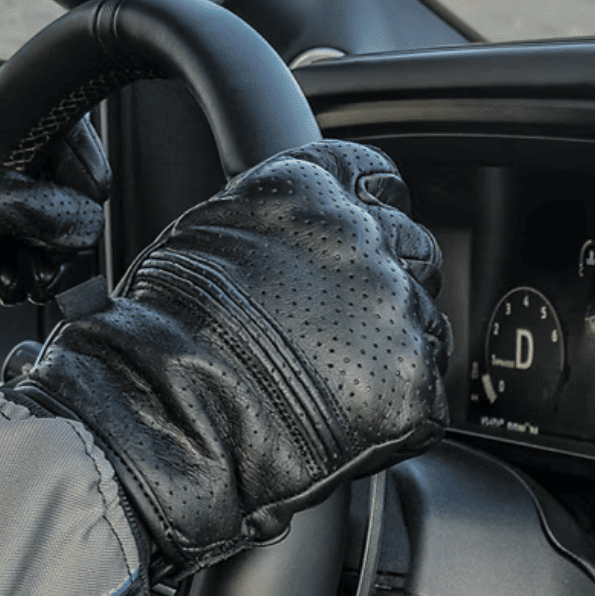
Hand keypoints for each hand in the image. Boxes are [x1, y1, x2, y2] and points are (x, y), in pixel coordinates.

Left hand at [0, 61, 107, 372]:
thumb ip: (11, 203)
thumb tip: (79, 219)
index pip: (30, 102)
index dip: (70, 145)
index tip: (89, 190)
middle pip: (41, 159)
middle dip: (59, 211)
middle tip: (59, 249)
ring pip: (35, 200)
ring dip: (45, 245)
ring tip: (32, 277)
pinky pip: (16, 230)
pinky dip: (25, 259)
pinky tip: (14, 280)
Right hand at [8, 140, 450, 574]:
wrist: (172, 410)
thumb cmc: (168, 330)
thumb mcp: (209, 233)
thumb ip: (277, 221)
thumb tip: (296, 233)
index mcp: (312, 191)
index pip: (377, 178)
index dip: (372, 209)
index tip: (364, 234)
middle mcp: (366, 238)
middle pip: (413, 249)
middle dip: (387, 282)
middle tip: (342, 325)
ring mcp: (398, 311)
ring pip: (426, 321)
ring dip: (393, 345)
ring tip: (335, 379)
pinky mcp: (415, 383)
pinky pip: (427, 392)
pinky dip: (398, 407)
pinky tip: (350, 417)